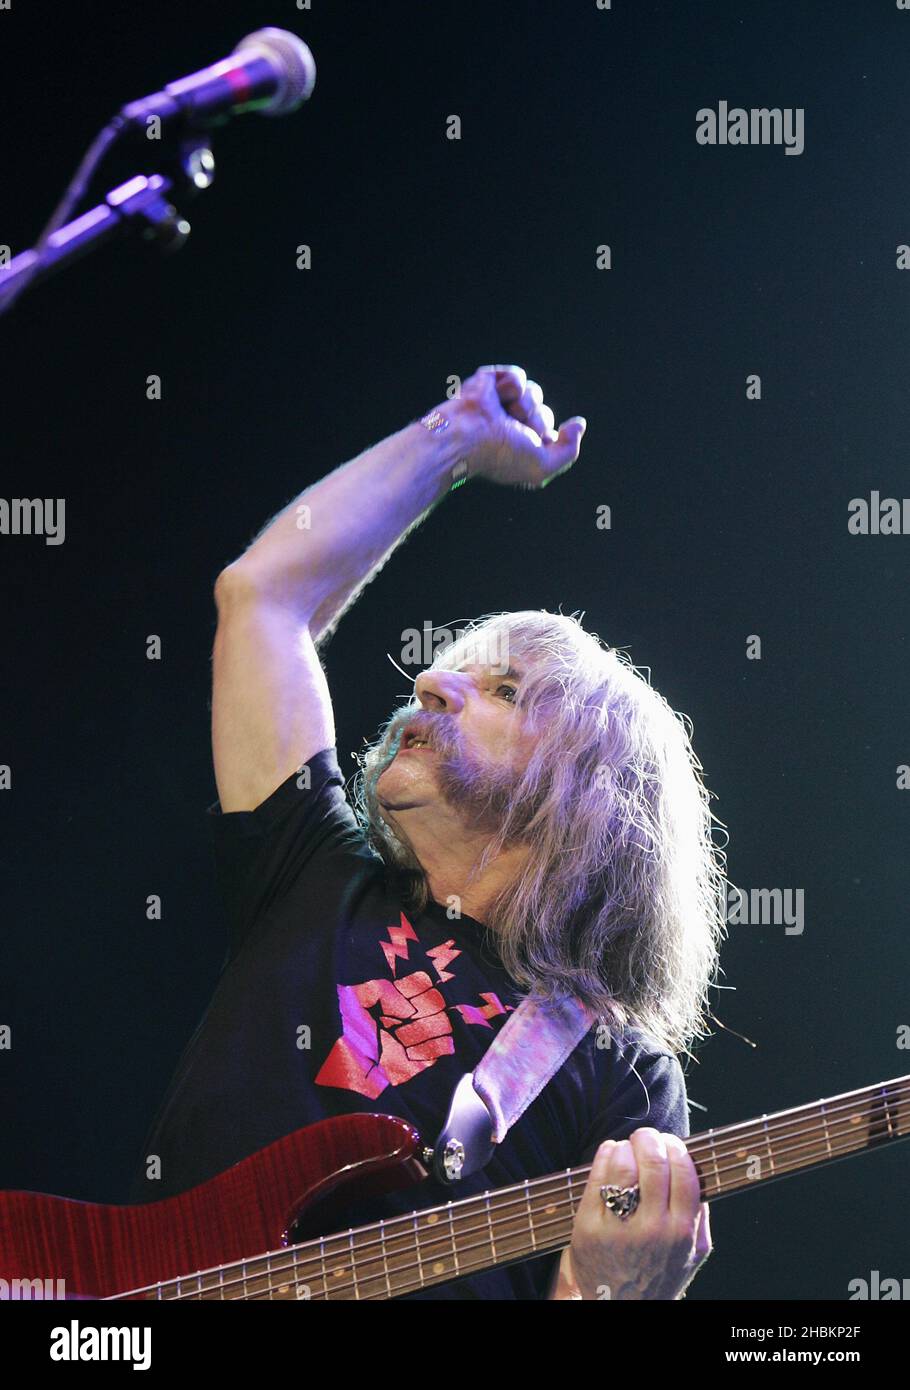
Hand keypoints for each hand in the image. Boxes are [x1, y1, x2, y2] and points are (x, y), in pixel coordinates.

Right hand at [448, 364, 585, 488]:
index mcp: (519, 445)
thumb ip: (569, 451)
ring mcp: (500, 402)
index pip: (549, 432)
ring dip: (523, 405)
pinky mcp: (490, 381)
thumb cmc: (499, 456)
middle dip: (534, 421)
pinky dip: (509, 387)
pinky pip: (518, 376)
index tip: (525, 446)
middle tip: (512, 429)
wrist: (467, 436)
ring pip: (534, 392)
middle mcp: (510, 423)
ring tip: (502, 415)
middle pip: (544, 412)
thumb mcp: (542, 466)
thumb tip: (579, 424)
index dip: (543, 437)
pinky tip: (494, 398)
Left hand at [568, 1128, 711, 1299]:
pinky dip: (605, 1155)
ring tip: (627, 1147)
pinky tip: (610, 1153)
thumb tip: (698, 1171)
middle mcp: (652, 1230)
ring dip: (626, 1146)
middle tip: (646, 1137)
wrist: (624, 1309)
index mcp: (681, 1232)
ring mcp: (618, 1229)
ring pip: (623, 1166)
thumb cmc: (660, 1275)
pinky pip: (596, 1178)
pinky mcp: (588, 1228)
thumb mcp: (692, 1254)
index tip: (671, 1142)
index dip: (676, 1148)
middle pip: (653, 1163)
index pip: (684, 1172)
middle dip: (649, 1139)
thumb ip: (700, 1216)